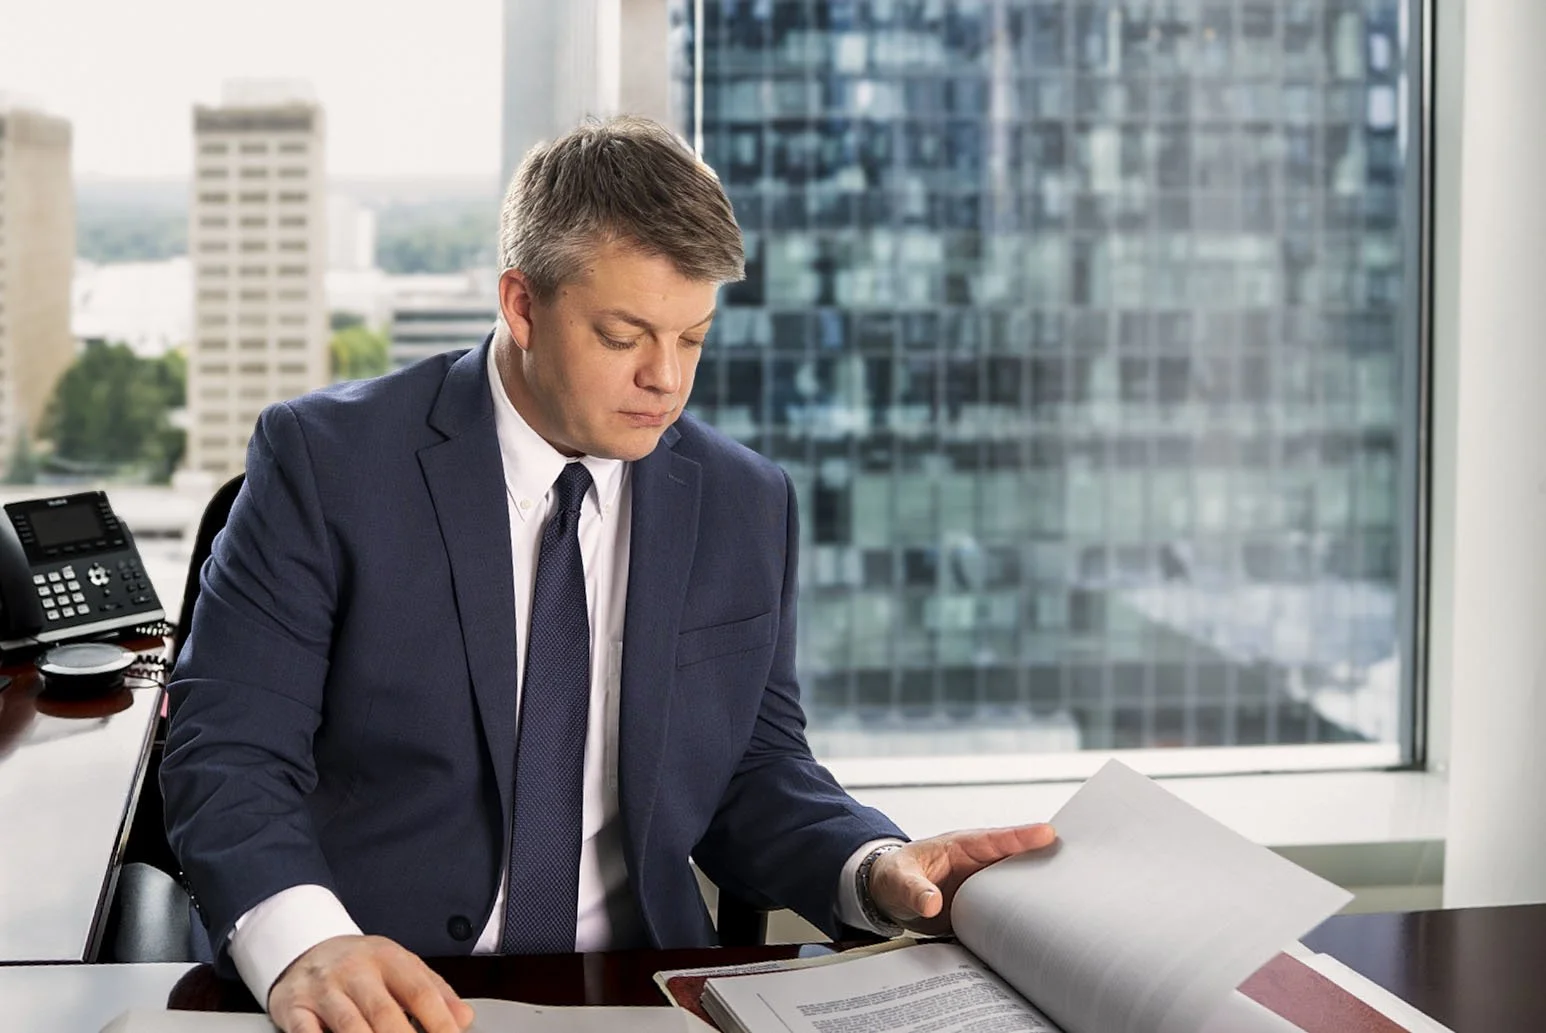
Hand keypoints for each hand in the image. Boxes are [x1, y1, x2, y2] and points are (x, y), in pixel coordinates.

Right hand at [267, 934, 474, 1032]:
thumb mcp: (400, 965)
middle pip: (385, 1013)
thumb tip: (465, 1018)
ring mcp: (323, 989)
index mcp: (388, 958)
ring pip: (349, 1026)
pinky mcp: (293, 1007)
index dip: (440, 1022)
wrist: (304, 945)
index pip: (420, 992)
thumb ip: (434, 991)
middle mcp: (355, 971)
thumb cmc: (361, 965)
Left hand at [868, 824, 1057, 935]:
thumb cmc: (893, 876)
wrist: (887, 896)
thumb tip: (932, 903)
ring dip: (1037, 891)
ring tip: (1072, 897)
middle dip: (1044, 861)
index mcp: (961, 847)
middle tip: (1077, 864)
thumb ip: (913, 889)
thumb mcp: (898, 881)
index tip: (1048, 833)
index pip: (996, 839)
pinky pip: (1006, 911)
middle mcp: (978, 865)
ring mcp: (982, 887)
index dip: (1022, 836)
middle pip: (1017, 861)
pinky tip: (1044, 928)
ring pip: (1016, 886)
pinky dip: (1023, 917)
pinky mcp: (981, 909)